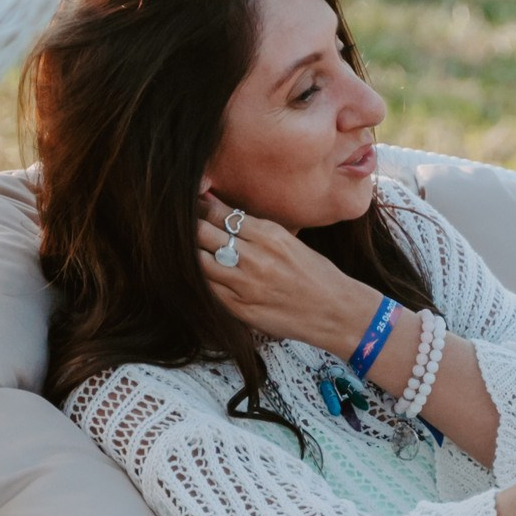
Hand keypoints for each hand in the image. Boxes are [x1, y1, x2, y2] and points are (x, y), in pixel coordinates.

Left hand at [197, 192, 375, 350]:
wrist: (336, 311)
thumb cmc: (315, 273)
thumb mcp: (289, 240)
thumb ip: (256, 228)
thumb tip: (222, 212)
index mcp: (269, 234)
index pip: (219, 214)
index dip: (199, 207)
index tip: (190, 204)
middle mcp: (255, 257)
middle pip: (203, 234)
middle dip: (189, 227)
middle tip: (179, 225)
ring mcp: (246, 285)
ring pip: (199, 262)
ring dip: (190, 254)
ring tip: (183, 250)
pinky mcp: (241, 309)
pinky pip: (208, 290)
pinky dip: (200, 280)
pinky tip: (197, 275)